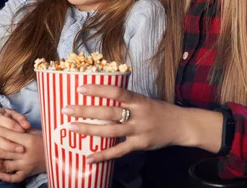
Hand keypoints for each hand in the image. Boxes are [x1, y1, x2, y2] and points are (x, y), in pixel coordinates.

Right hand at [0, 104, 30, 171]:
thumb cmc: (6, 117)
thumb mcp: (12, 113)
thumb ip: (20, 118)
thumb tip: (27, 126)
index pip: (7, 124)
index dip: (17, 128)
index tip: (26, 131)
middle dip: (10, 145)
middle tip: (22, 149)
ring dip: (1, 155)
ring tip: (12, 159)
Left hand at [0, 127, 45, 182]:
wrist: (62, 154)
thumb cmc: (49, 139)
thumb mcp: (38, 131)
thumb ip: (23, 130)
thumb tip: (9, 123)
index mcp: (27, 139)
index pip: (6, 133)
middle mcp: (24, 152)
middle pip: (1, 151)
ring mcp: (26, 164)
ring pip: (6, 166)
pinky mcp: (29, 172)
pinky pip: (16, 177)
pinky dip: (7, 177)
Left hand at [61, 85, 186, 163]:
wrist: (180, 125)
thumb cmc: (158, 110)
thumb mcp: (143, 100)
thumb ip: (125, 99)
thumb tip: (100, 95)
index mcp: (137, 99)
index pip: (116, 92)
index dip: (98, 90)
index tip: (79, 88)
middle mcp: (137, 114)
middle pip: (108, 112)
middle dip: (86, 110)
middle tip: (66, 109)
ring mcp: (138, 130)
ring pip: (110, 131)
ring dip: (89, 129)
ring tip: (71, 128)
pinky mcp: (139, 145)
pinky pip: (118, 151)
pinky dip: (103, 155)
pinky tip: (89, 157)